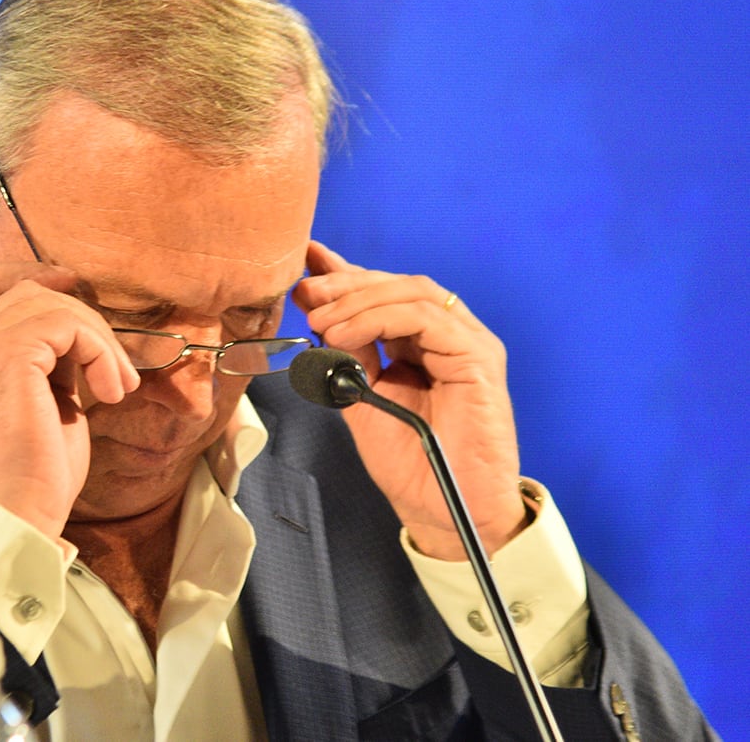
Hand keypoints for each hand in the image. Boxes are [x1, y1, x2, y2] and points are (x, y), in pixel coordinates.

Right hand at [0, 262, 140, 538]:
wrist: (17, 516)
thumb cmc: (32, 475)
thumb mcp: (38, 402)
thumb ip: (46, 362)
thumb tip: (80, 332)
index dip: (29, 275)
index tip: (73, 286)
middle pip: (27, 293)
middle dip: (82, 320)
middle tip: (114, 369)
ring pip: (51, 304)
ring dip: (98, 339)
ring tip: (116, 385)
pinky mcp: (7, 356)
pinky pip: (66, 324)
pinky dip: (99, 351)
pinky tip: (108, 392)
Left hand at [292, 241, 525, 559]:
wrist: (442, 510)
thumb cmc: (410, 462)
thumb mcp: (362, 396)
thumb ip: (346, 354)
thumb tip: (319, 313)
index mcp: (423, 341)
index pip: (385, 292)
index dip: (344, 275)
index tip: (304, 272)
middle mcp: (450, 335)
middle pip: (398, 283)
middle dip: (346, 283)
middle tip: (308, 294)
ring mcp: (468, 344)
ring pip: (413, 292)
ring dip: (359, 301)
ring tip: (323, 324)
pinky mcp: (479, 359)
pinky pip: (428, 318)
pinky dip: (380, 318)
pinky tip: (346, 337)